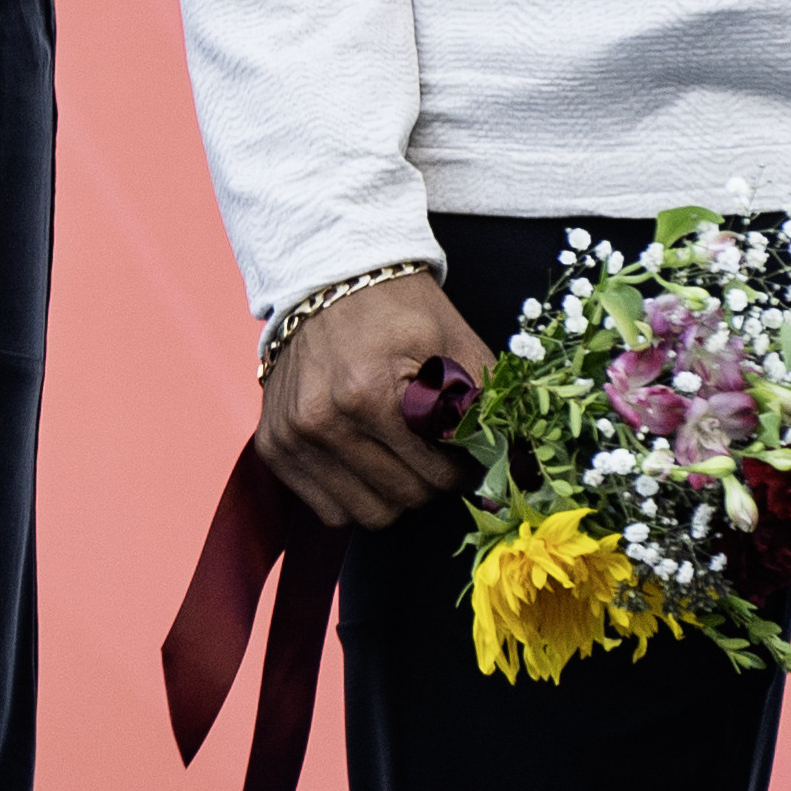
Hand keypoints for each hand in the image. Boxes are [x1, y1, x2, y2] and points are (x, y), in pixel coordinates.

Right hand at [255, 268, 498, 531]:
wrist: (327, 277)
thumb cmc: (398, 310)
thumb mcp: (455, 345)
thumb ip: (486, 408)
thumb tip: (518, 468)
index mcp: (367, 394)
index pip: (437, 476)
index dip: (460, 465)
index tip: (459, 446)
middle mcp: (321, 421)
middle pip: (403, 500)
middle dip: (428, 480)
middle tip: (428, 445)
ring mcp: (291, 436)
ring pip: (366, 514)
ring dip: (390, 490)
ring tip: (393, 449)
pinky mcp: (273, 446)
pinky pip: (328, 510)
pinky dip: (352, 492)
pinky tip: (359, 453)